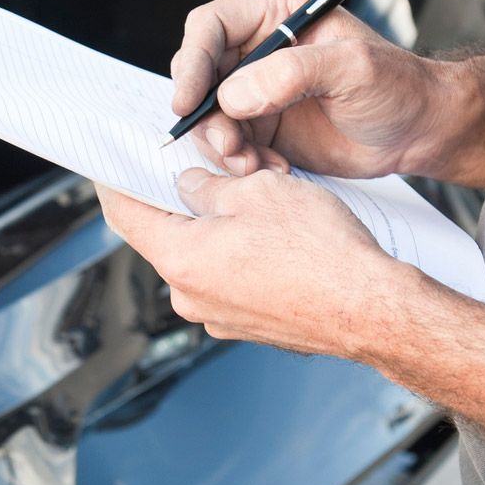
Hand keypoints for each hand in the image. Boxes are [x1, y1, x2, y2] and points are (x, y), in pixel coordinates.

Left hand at [96, 168, 413, 355]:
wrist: (373, 310)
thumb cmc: (321, 252)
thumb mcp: (257, 191)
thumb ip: (209, 185)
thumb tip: (190, 185)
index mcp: (180, 260)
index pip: (124, 214)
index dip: (115, 180)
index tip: (111, 160)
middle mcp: (190, 297)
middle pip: (165, 234)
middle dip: (182, 198)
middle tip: (206, 167)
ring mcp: (218, 316)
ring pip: (202, 255)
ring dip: (218, 225)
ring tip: (258, 200)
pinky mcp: (247, 324)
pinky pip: (229, 278)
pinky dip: (240, 253)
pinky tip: (275, 235)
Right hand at [169, 0, 455, 179]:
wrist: (418, 130)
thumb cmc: (398, 86)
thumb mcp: (353, 69)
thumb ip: (293, 74)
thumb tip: (234, 94)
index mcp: (275, 13)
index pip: (210, 28)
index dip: (191, 63)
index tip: (189, 101)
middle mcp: (258, 49)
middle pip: (200, 76)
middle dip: (206, 116)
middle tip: (230, 146)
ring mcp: (256, 90)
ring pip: (209, 117)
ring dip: (224, 147)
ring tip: (256, 166)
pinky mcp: (261, 126)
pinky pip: (229, 146)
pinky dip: (242, 164)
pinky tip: (273, 171)